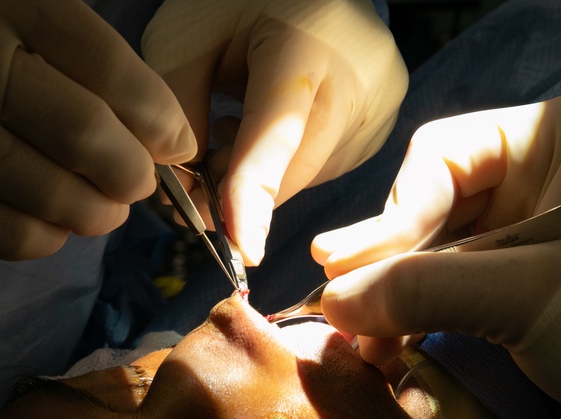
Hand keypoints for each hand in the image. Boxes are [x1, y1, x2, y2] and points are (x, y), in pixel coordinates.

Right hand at [0, 0, 195, 258]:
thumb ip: (61, 41)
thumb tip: (150, 117)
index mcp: (5, 4)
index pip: (112, 71)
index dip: (158, 118)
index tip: (175, 142)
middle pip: (92, 140)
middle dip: (132, 173)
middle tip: (135, 181)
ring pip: (57, 196)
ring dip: (96, 212)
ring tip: (100, 208)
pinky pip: (10, 234)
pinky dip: (46, 237)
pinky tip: (49, 223)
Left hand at [142, 0, 407, 264]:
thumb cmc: (237, 0)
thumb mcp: (186, 37)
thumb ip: (177, 110)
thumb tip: (188, 193)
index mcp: (305, 46)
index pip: (275, 138)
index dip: (253, 199)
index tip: (241, 251)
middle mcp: (356, 79)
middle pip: (291, 170)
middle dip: (238, 189)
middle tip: (197, 169)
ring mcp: (379, 104)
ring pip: (306, 177)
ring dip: (262, 175)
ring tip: (235, 120)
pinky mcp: (383, 121)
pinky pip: (325, 167)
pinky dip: (288, 164)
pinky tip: (271, 124)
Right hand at [312, 90, 560, 418]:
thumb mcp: (523, 300)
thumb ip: (420, 291)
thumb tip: (330, 300)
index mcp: (558, 134)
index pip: (441, 158)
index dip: (392, 218)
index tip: (350, 277)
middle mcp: (539, 163)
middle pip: (429, 201)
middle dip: (387, 263)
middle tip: (343, 312)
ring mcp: (527, 215)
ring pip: (431, 244)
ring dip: (394, 294)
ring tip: (364, 344)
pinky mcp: (518, 263)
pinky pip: (449, 275)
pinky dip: (418, 310)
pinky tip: (390, 344)